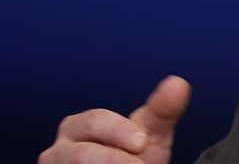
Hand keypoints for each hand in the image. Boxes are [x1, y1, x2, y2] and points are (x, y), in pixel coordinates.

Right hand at [39, 75, 190, 163]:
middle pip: (79, 153)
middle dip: (109, 158)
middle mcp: (60, 150)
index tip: (142, 142)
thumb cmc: (134, 154)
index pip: (94, 122)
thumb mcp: (150, 134)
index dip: (118, 130)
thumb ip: (163, 110)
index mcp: (79, 127)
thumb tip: (179, 83)